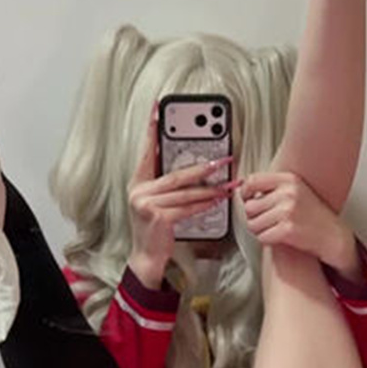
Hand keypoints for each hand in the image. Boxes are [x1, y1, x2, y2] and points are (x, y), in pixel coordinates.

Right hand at [128, 105, 239, 284]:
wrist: (146, 258)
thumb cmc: (155, 230)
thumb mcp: (155, 203)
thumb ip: (167, 186)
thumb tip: (194, 169)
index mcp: (137, 183)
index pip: (147, 152)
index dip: (152, 130)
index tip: (158, 109)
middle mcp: (139, 191)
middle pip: (176, 175)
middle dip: (202, 167)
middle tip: (224, 160)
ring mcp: (146, 205)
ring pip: (185, 192)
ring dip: (210, 188)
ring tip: (228, 184)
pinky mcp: (159, 219)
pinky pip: (187, 208)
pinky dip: (205, 204)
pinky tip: (218, 200)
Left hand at [239, 170, 361, 274]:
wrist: (334, 236)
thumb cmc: (314, 215)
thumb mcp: (297, 191)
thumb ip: (273, 188)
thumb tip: (243, 190)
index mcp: (289, 180)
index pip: (253, 181)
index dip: (245, 192)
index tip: (247, 199)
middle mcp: (288, 193)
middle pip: (250, 206)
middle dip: (254, 217)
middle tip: (266, 221)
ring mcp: (288, 211)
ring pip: (253, 224)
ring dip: (259, 230)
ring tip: (273, 229)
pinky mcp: (288, 229)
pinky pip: (262, 237)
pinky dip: (267, 240)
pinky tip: (278, 238)